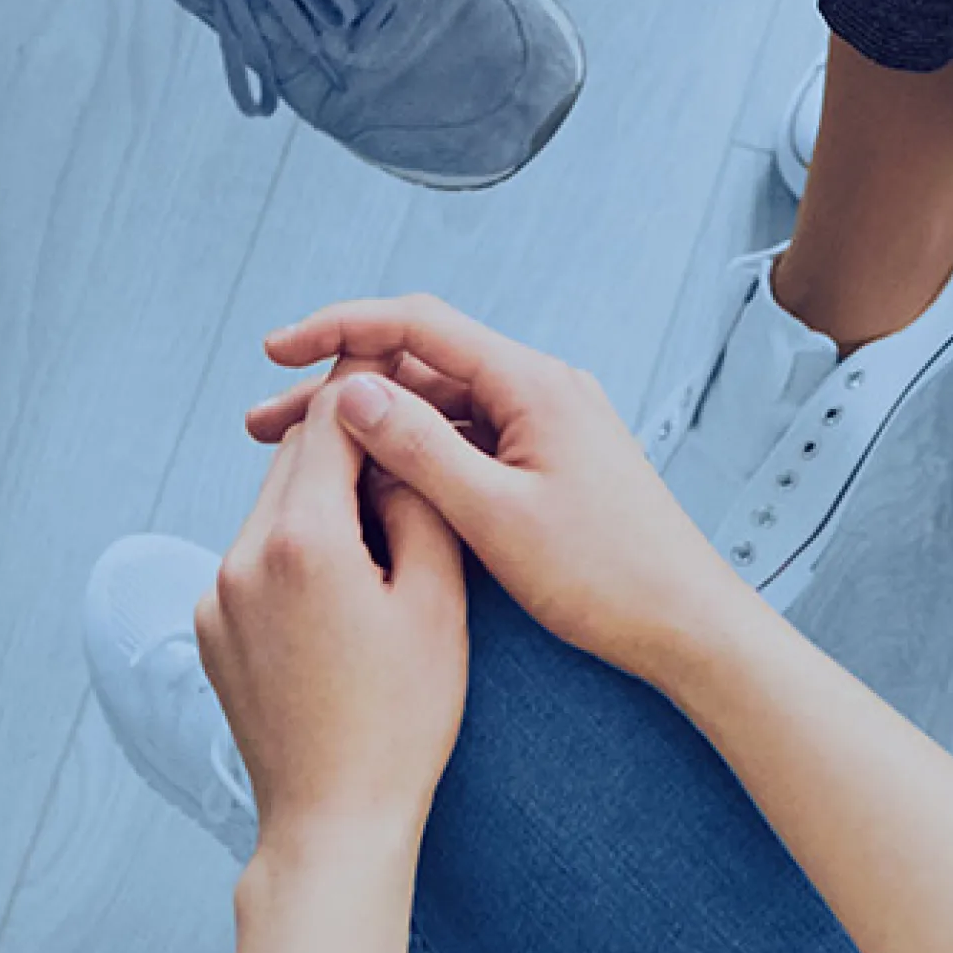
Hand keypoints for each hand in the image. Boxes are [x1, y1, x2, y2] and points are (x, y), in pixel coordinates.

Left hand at [202, 377, 470, 860]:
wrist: (333, 823)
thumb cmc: (401, 720)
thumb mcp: (437, 604)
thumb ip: (420, 504)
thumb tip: (399, 448)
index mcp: (302, 540)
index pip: (332, 419)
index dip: (373, 387)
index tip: (408, 371)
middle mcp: (242, 557)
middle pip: (295, 456)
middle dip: (350, 443)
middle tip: (407, 440)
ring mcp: (216, 594)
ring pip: (273, 505)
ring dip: (323, 495)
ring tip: (384, 518)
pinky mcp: (209, 629)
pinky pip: (255, 555)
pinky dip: (297, 545)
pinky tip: (345, 579)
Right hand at [252, 295, 769, 683]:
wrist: (688, 627)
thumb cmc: (607, 579)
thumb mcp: (495, 518)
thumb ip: (419, 449)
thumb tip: (350, 390)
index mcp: (533, 384)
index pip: (418, 325)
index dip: (338, 329)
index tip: (276, 351)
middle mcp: (542, 389)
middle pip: (422, 366)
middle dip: (340, 389)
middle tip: (264, 426)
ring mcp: (547, 426)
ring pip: (440, 408)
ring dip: (372, 427)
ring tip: (298, 461)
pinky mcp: (550, 464)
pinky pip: (467, 442)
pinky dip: (413, 456)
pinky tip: (368, 488)